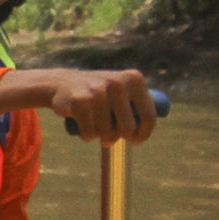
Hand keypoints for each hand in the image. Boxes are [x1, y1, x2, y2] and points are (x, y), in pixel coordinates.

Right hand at [3, 65, 158, 142]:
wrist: (60, 83)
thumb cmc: (97, 93)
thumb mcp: (121, 90)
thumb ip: (139, 103)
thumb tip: (158, 119)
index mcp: (134, 78)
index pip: (149, 116)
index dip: (144, 134)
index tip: (136, 140)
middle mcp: (118, 82)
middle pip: (128, 129)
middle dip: (118, 137)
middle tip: (109, 136)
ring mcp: (99, 92)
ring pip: (107, 133)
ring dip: (99, 136)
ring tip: (92, 124)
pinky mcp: (80, 102)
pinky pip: (90, 134)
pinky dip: (86, 135)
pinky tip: (81, 125)